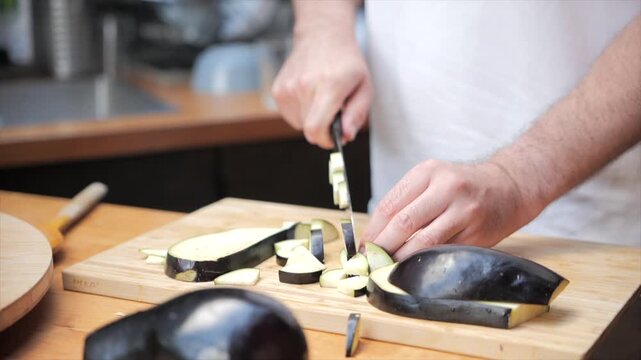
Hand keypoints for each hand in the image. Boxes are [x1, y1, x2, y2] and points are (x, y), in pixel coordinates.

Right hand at [272, 28, 371, 148]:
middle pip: (308, 129)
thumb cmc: (346, 63)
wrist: (322, 36)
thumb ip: (357, 114)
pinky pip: (290, 115)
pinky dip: (301, 112)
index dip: (325, 141)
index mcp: (329, 85)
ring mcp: (288, 87)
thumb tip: (346, 136)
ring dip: (312, 119)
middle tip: (334, 113)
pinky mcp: (278, 90)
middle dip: (323, 129)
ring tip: (321, 99)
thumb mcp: (364, 87)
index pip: (316, 128)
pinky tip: (310, 95)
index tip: (334, 138)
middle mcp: (304, 86)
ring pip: (299, 124)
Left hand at [363, 160, 537, 260]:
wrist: (509, 186)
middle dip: (382, 247)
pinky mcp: (476, 234)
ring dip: (401, 258)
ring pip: (423, 242)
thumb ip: (406, 201)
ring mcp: (464, 212)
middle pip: (403, 223)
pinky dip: (424, 262)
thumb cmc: (462, 185)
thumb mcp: (433, 179)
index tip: (362, 246)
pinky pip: (443, 252)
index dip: (372, 230)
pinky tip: (413, 267)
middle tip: (370, 261)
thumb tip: (375, 235)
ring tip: (387, 267)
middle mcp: (447, 188)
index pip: (390, 204)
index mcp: (428, 172)